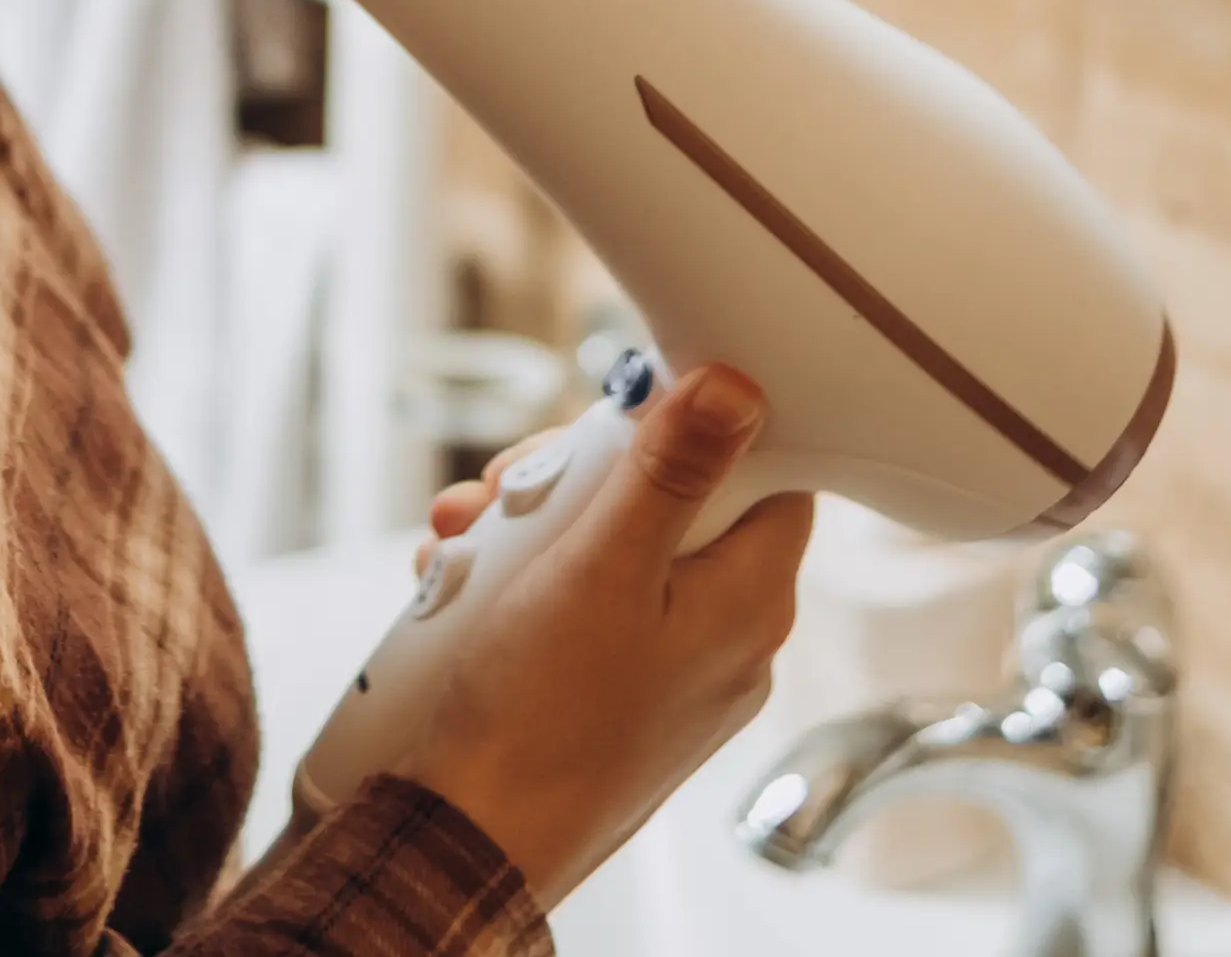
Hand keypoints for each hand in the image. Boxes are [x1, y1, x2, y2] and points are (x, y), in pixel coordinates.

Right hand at [392, 364, 813, 909]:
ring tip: (464, 542)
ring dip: (535, 529)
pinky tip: (466, 589)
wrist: (473, 842)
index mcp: (750, 598)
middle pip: (675, 501)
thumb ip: (672, 472)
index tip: (621, 418)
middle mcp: (727, 634)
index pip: (766, 467)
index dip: (693, 426)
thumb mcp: (601, 567)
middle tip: (514, 487)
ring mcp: (674, 670)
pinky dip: (527, 584)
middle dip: (580, 480)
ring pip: (616, 549)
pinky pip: (587, 605)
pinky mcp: (620, 695)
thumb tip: (738, 388)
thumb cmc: (539, 720)